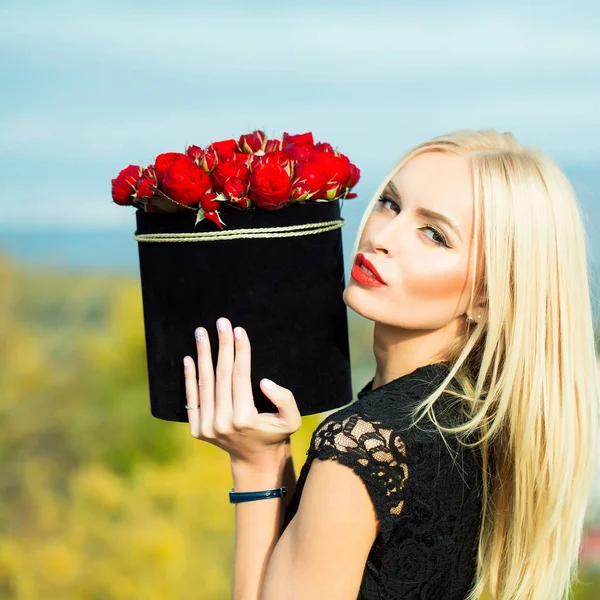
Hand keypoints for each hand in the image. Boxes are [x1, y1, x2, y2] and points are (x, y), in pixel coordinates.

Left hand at [183, 317, 301, 464]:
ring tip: (201, 332)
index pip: (240, 376)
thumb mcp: (291, 420)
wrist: (255, 460)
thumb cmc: (275, 435)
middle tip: (221, 322)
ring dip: (202, 355)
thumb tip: (264, 382)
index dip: (240, 351)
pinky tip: (189, 358)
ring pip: (204, 383)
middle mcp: (222, 422)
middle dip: (222, 345)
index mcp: (244, 418)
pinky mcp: (197, 430)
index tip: (239, 330)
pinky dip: (189, 377)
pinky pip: (192, 398)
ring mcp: (206, 427)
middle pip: (221, 375)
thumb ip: (284, 400)